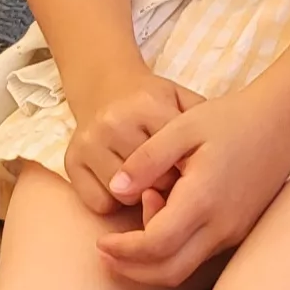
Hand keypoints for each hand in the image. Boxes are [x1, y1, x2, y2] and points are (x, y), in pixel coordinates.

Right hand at [59, 70, 201, 214]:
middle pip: (150, 181)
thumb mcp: (184, 101)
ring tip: (147, 182)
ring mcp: (89, 143)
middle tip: (172, 182)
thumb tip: (219, 168)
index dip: (188, 174)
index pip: (175, 159)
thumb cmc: (152, 101)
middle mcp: (113, 122)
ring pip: (123, 196)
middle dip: (166, 189)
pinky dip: (114, 203)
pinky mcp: (71, 161)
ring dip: (139, 198)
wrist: (106, 85)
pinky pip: (100, 204)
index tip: (194, 177)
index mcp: (147, 105)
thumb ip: (204, 128)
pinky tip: (124, 186)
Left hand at [94, 91, 289, 285]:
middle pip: (170, 272)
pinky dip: (172, 254)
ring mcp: (233, 232)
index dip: (123, 250)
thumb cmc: (229, 119)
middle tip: (104, 254)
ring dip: (151, 264)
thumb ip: (145, 160)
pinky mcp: (239, 231)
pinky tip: (157, 226)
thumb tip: (115, 190)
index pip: (156, 245)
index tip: (101, 241)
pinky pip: (200, 257)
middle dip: (132, 270)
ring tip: (125, 240)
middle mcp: (222, 226)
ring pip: (185, 269)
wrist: (282, 123)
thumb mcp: (180, 127)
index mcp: (203, 199)